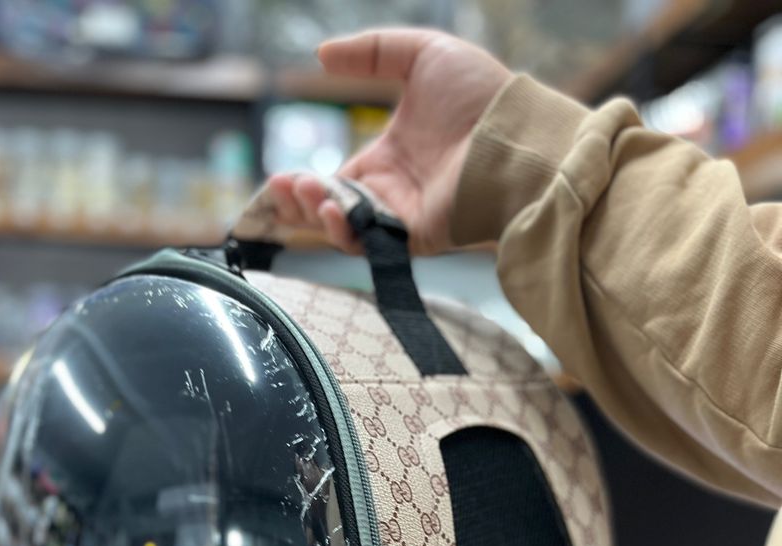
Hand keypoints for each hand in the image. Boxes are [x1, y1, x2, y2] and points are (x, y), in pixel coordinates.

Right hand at [268, 28, 510, 254]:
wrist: (516, 130)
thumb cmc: (481, 94)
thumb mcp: (421, 55)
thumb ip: (371, 52)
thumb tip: (321, 55)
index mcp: (388, 159)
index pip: (334, 184)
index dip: (303, 187)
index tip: (278, 180)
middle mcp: (392, 193)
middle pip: (331, 213)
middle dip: (299, 206)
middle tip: (279, 189)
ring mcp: (403, 218)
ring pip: (345, 231)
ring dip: (316, 214)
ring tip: (299, 191)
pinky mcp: (417, 236)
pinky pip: (371, 244)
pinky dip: (345, 232)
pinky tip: (330, 210)